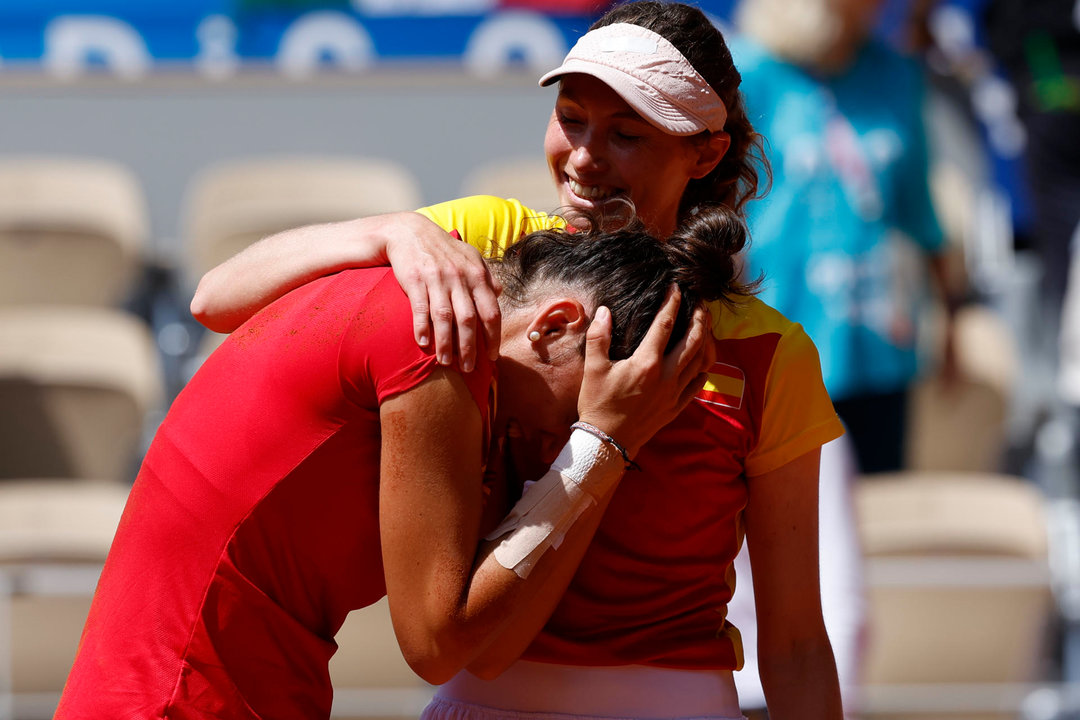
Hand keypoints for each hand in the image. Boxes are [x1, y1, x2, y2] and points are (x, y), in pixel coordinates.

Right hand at [385, 217, 501, 371]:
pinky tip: (423, 344)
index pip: (491, 312)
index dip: (492, 337)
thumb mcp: (470, 257)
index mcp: (477, 275)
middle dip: (470, 347)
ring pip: (445, 318)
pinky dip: (422, 328)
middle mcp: (459, 278)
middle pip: (469, 319)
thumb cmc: (443, 249)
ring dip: (446, 343)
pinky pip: (420, 309)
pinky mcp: (415, 280)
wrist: (409, 231)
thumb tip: (500, 293)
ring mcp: (437, 279)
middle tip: (469, 368)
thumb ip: (487, 276)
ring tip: (446, 363)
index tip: (492, 357)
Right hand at [577, 287, 714, 457]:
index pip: (665, 324)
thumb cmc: (598, 404)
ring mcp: (674, 393)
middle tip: (701, 303)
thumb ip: (599, 337)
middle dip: (700, 318)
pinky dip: (702, 370)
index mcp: (647, 363)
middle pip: (693, 340)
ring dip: (705, 340)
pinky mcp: (676, 407)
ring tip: (705, 326)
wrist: (607, 442)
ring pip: (700, 361)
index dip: (672, 303)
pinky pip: (698, 384)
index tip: (676, 287)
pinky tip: (701, 362)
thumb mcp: (593, 369)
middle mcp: (666, 376)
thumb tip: (603, 311)